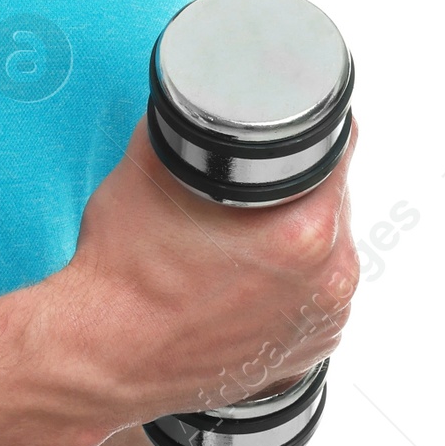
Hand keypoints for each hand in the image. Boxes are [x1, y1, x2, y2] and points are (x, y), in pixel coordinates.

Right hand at [40, 110, 359, 444]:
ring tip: (240, 236)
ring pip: (326, 250)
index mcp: (305, 234)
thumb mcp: (152, 163)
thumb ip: (189, 117)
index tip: (292, 129)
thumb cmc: (124, 275)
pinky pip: (313, 296)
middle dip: (300, 184)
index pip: (340, 148)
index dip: (315, 127)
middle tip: (247, 185)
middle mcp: (327, 283)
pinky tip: (245, 277)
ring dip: (298, 234)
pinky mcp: (307, 353)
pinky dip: (290, 281)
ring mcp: (322, 325)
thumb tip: (201, 90)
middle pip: (334, 200)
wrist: (104, 355)